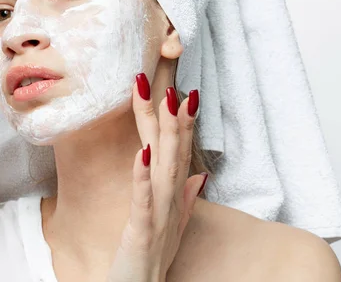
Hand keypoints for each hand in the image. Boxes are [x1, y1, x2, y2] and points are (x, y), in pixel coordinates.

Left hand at [106, 74, 207, 281]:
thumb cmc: (154, 258)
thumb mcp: (173, 225)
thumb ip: (187, 199)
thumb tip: (200, 175)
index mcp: (173, 196)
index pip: (177, 152)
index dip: (179, 122)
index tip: (181, 90)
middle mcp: (171, 201)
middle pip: (173, 152)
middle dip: (173, 117)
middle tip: (173, 81)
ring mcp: (160, 215)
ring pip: (165, 168)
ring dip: (166, 134)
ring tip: (167, 101)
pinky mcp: (143, 233)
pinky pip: (143, 201)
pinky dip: (143, 176)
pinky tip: (141, 152)